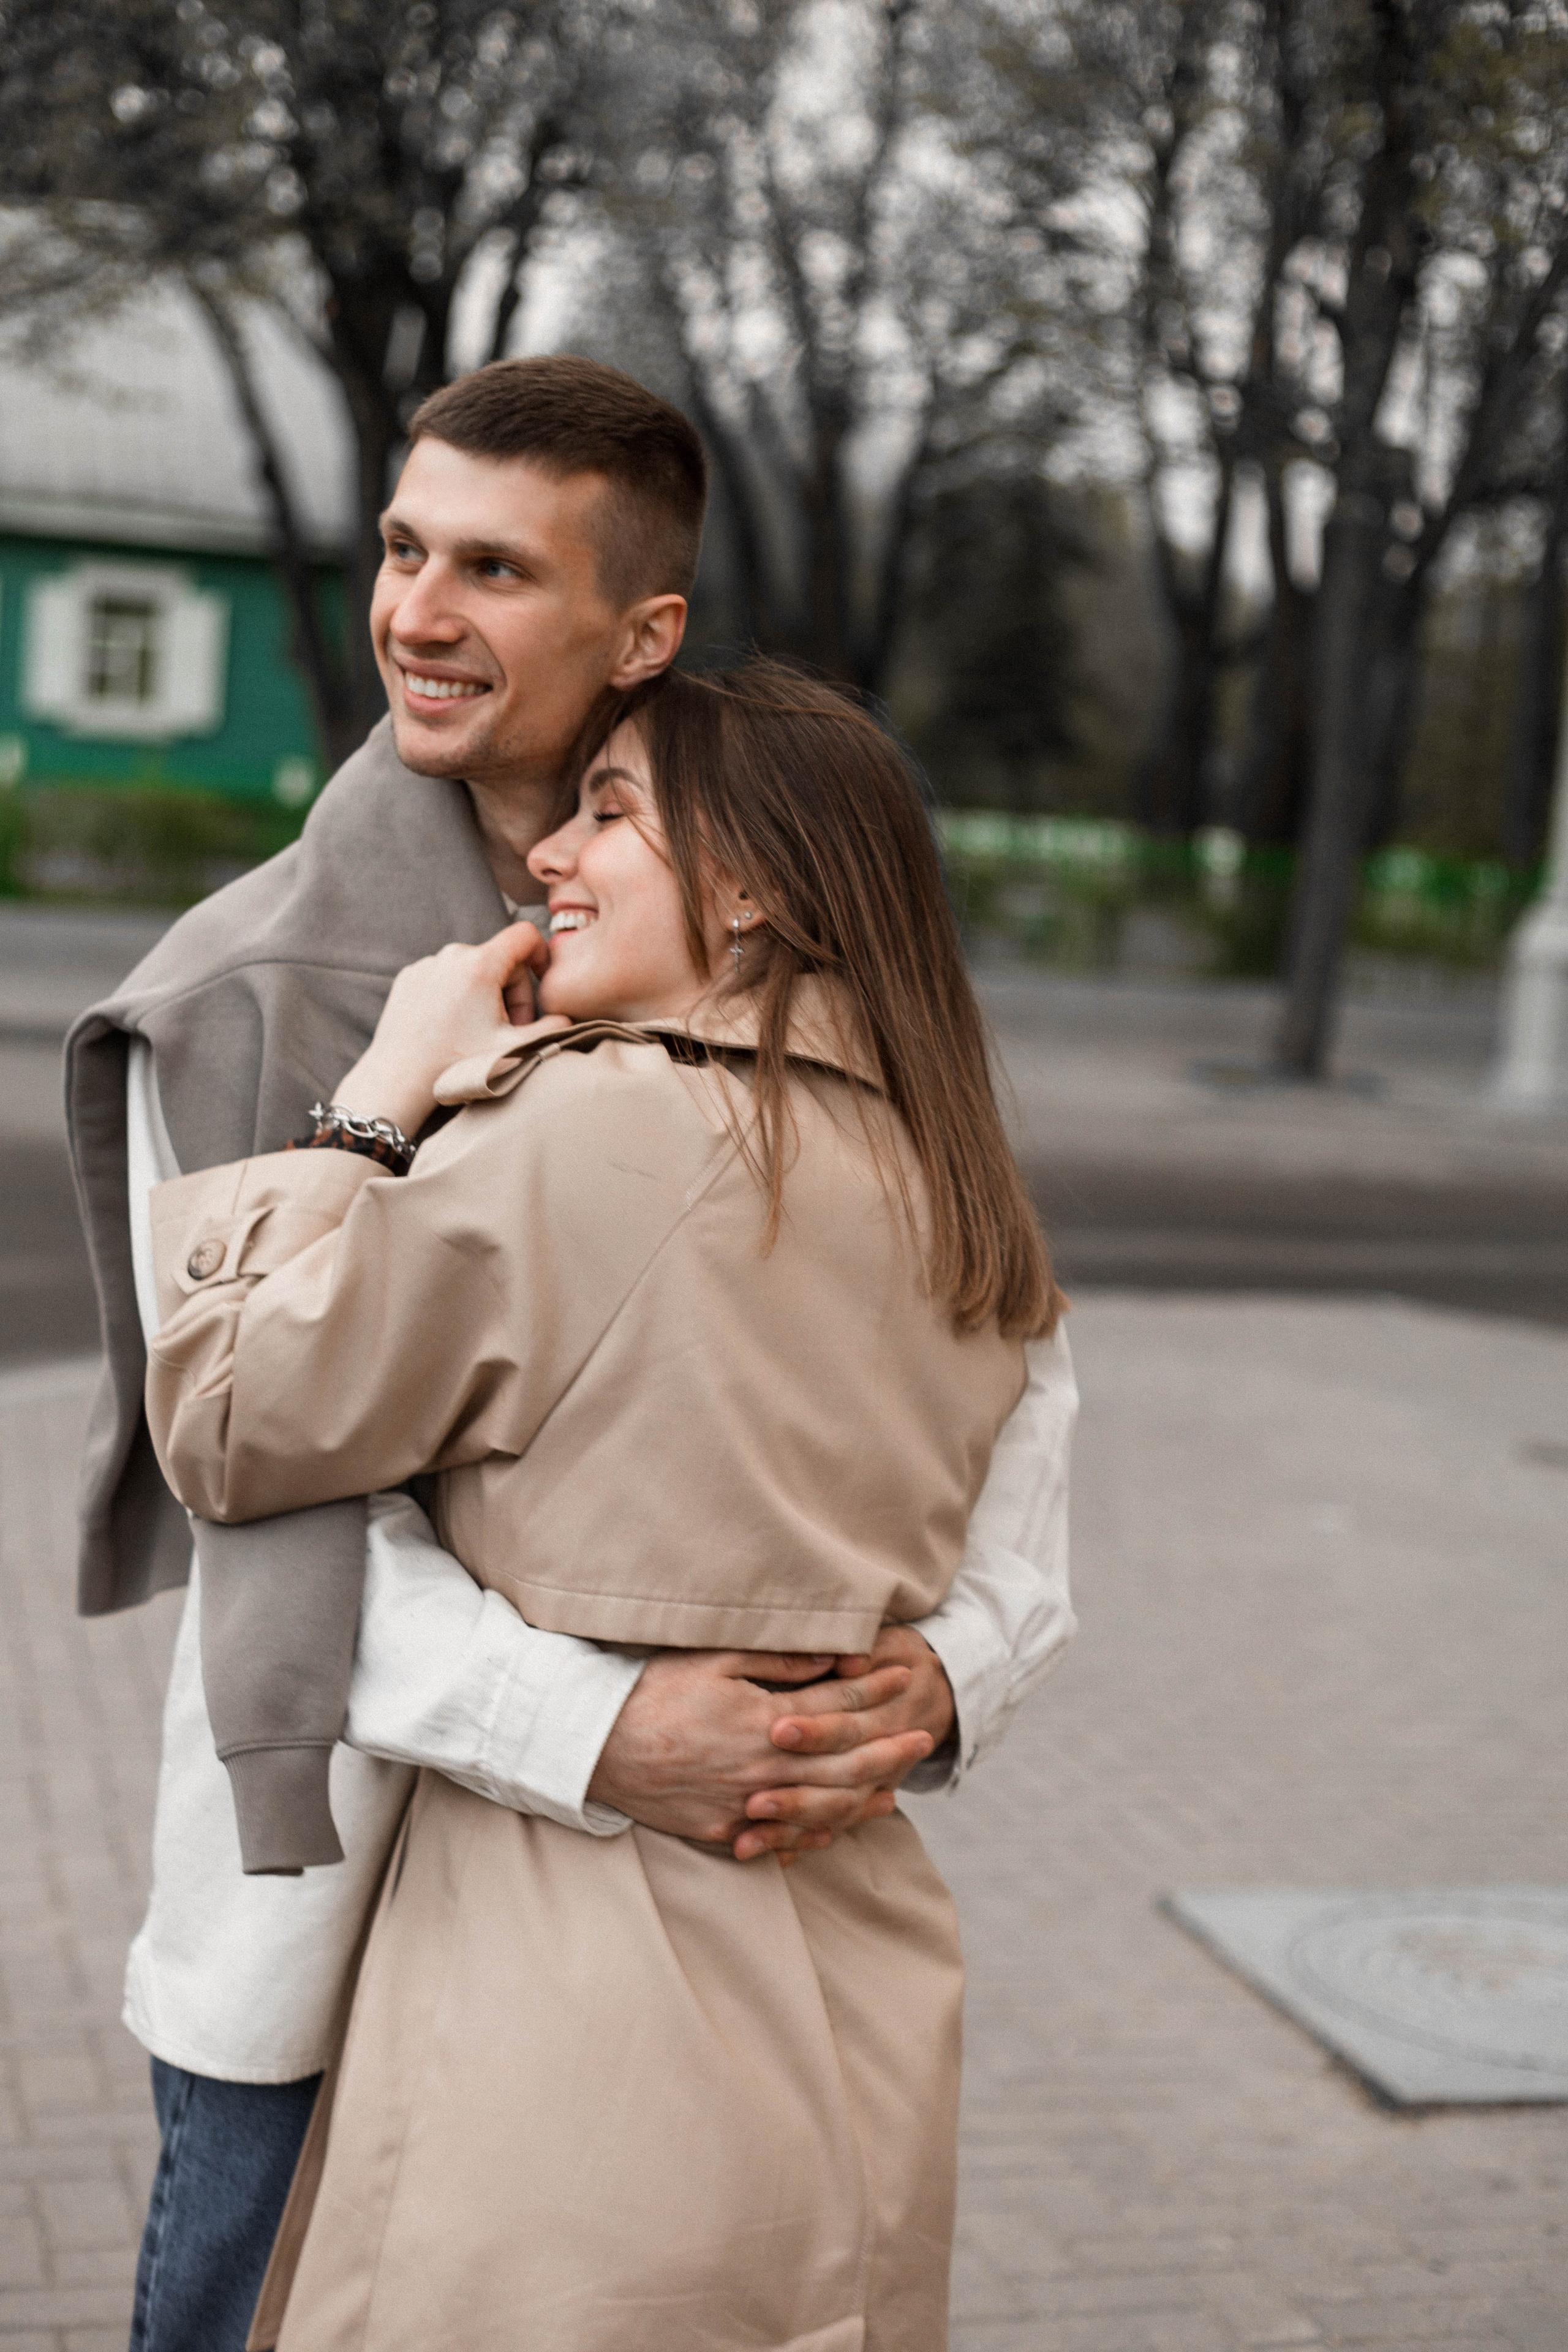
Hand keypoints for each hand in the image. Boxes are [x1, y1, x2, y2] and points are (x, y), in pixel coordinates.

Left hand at [333, 924, 558, 1135]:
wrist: (399, 1079)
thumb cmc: (457, 1065)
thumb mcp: (516, 1049)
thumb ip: (554, 1028)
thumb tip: (567, 1017)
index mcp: (480, 964)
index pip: (525, 935)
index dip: (541, 954)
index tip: (541, 980)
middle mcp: (451, 955)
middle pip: (499, 958)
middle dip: (511, 991)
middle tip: (506, 1030)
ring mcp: (426, 964)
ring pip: (471, 969)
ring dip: (483, 995)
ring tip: (476, 1032)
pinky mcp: (408, 977)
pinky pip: (444, 976)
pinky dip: (454, 996)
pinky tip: (449, 1027)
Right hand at [587, 1647, 939, 1859]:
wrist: (594, 1747)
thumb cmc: (651, 1691)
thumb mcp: (713, 1659)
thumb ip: (779, 1661)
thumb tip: (836, 1657)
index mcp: (765, 1720)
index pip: (837, 1705)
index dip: (876, 1690)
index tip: (905, 1676)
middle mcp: (764, 1768)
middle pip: (843, 1761)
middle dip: (889, 1748)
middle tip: (923, 1738)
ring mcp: (745, 1805)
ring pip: (821, 1806)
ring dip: (862, 1797)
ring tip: (894, 1789)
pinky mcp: (722, 1831)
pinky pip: (780, 1838)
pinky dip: (813, 1834)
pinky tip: (833, 1828)